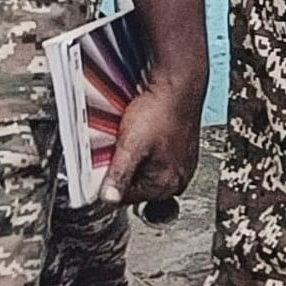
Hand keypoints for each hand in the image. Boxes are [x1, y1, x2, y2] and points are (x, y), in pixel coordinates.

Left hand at [102, 76, 202, 208]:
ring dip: (135, 159)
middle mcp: (179, 177)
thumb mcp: (131, 146)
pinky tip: (143, 134)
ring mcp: (182, 164)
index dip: (110, 182)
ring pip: (145, 170)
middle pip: (137, 185)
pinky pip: (155, 158)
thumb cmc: (162, 111)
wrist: (178, 85)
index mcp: (168, 183)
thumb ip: (118, 175)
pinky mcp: (181, 150)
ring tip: (133, 138)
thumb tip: (107, 199)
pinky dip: (146, 149)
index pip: (126, 198)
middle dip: (124, 169)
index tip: (103, 165)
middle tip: (122, 147)